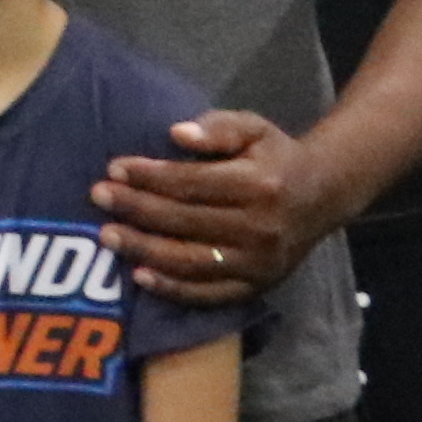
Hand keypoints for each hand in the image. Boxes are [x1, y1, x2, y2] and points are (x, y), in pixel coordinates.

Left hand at [94, 105, 330, 305]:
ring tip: (107, 236)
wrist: (323, 196)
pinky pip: (208, 294)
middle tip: (98, 197)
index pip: (191, 183)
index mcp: (259, 185)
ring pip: (190, 261)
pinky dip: (172, 289)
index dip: (150, 177)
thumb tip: (176, 133)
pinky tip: (139, 277)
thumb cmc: (276, 158)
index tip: (114, 168)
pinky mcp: (256, 286)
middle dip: (136, 209)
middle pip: (185, 221)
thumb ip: (217, 128)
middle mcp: (260, 227)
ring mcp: (258, 262)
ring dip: (144, 250)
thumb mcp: (255, 129)